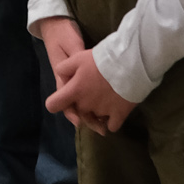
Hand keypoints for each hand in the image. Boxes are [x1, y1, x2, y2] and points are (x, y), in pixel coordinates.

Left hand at [37, 18, 130, 135]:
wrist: (130, 63)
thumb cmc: (102, 59)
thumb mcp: (78, 58)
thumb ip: (64, 69)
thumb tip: (61, 78)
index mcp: (74, 92)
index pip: (53, 105)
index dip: (56, 102)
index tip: (65, 98)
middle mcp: (85, 105)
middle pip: (78, 111)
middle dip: (82, 103)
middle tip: (93, 89)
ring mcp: (102, 112)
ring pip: (95, 118)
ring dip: (97, 112)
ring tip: (106, 98)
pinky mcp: (119, 116)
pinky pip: (111, 126)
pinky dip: (112, 121)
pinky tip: (115, 111)